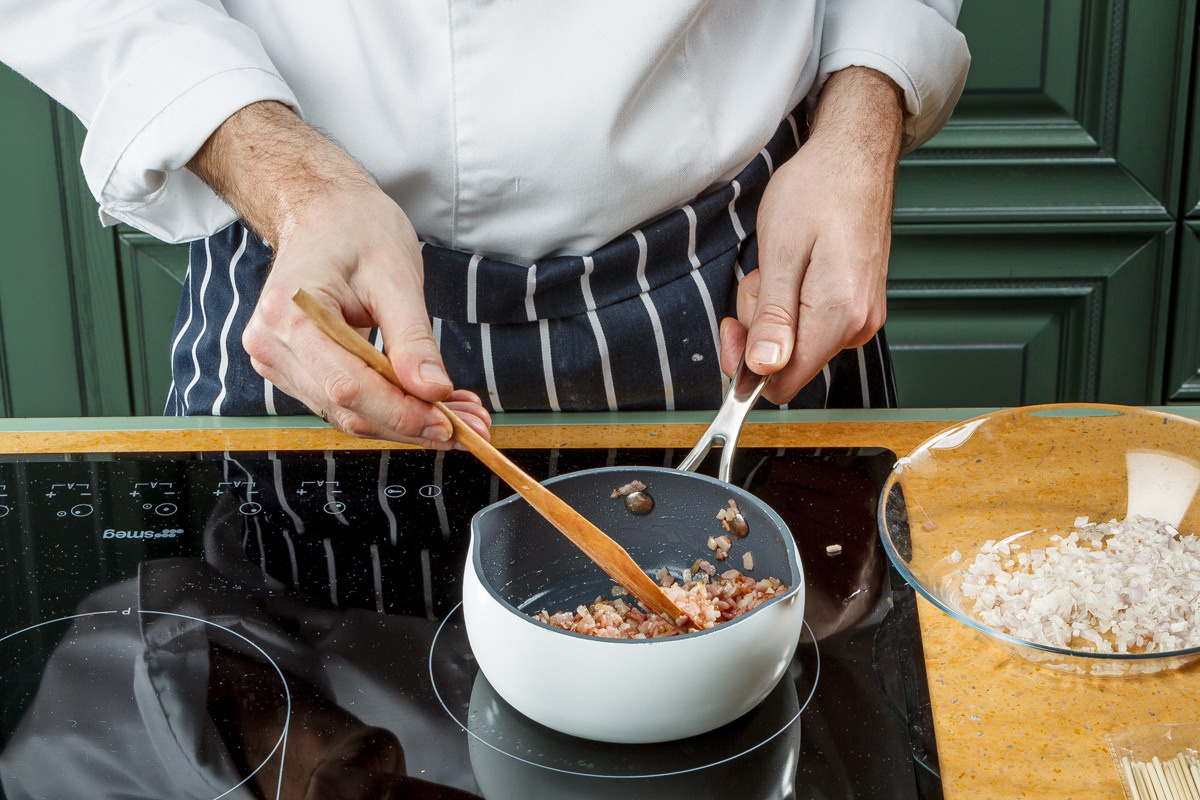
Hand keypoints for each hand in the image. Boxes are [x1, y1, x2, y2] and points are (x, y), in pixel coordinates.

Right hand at [189, 102, 489, 446]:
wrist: (322, 212)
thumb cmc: (354, 228)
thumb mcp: (396, 275)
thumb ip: (413, 338)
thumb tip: (434, 391)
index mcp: (290, 315)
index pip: (349, 386)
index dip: (402, 413)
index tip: (452, 424)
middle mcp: (272, 346)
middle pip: (348, 408)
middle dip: (413, 423)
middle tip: (471, 426)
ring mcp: (277, 361)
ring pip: (348, 414)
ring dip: (406, 422)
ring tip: (460, 416)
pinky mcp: (293, 370)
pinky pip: (344, 403)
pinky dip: (389, 410)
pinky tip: (428, 405)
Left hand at [719, 67, 903, 404]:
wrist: (855, 154)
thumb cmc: (818, 189)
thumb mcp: (779, 251)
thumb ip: (772, 317)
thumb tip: (763, 367)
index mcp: (839, 315)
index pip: (784, 382)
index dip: (748, 365)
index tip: (730, 328)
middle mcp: (858, 325)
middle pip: (788, 363)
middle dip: (759, 327)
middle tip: (758, 277)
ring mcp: (862, 316)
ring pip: (796, 341)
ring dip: (773, 310)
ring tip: (779, 263)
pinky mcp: (857, 305)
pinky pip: (810, 322)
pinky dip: (791, 301)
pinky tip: (794, 266)